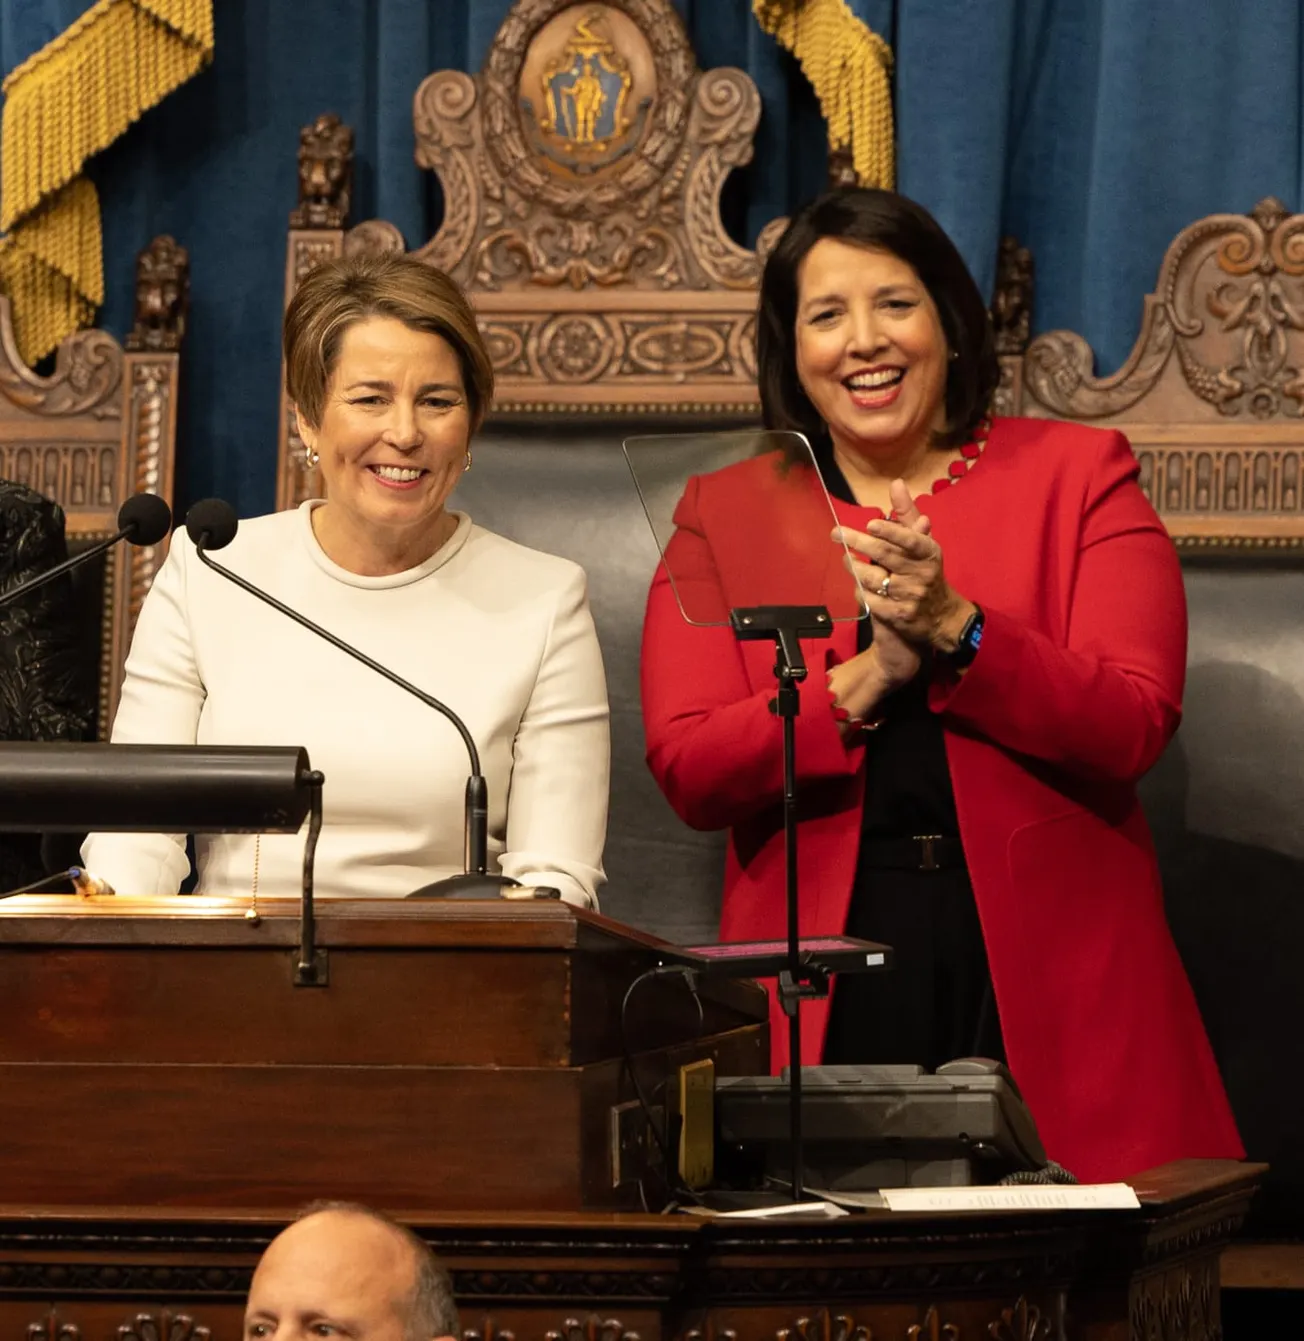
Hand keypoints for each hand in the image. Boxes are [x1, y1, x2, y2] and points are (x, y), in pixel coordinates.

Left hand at [834, 480, 974, 652]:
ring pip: (872, 578)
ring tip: (847, 558)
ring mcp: (909, 596)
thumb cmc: (925, 570)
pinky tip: (859, 583)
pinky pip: (870, 600)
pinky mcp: (898, 615)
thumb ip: (906, 514)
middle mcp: (921, 573)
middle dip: (858, 543)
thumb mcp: (921, 542)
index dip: (891, 532)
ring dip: (854, 567)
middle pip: (885, 556)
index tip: (870, 524)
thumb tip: (896, 483)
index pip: (910, 540)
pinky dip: (860, 590)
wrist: (941, 615)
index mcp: (928, 552)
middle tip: (837, 533)